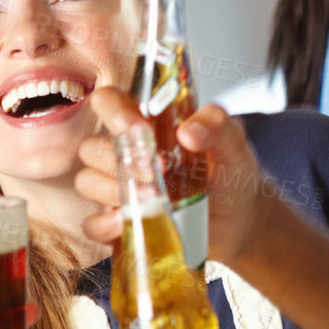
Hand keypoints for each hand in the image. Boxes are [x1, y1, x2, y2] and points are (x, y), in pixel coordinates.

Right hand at [76, 87, 265, 263]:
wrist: (241, 220)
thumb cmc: (230, 174)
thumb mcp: (233, 144)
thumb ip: (218, 125)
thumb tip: (189, 131)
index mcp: (148, 125)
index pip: (108, 103)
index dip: (113, 112)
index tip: (138, 129)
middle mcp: (127, 153)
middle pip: (92, 147)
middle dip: (121, 159)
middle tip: (158, 171)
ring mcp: (120, 188)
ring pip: (87, 182)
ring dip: (113, 190)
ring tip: (153, 199)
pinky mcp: (121, 222)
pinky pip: (92, 224)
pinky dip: (104, 225)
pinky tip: (127, 223)